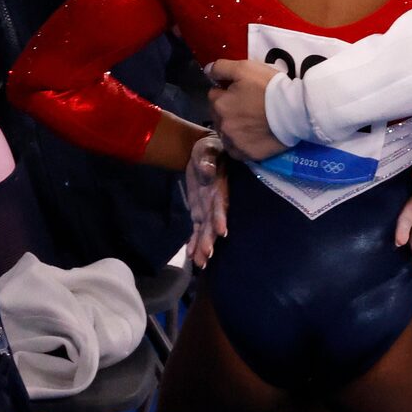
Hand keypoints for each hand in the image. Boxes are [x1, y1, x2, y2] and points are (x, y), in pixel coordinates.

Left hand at [183, 132, 228, 266]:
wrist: (205, 153)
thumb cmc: (209, 148)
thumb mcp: (207, 149)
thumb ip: (207, 160)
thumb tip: (206, 171)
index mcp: (220, 187)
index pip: (221, 203)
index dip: (220, 216)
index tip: (221, 231)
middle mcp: (216, 201)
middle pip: (213, 223)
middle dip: (210, 239)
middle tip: (207, 256)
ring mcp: (208, 208)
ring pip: (205, 230)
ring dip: (203, 246)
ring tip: (200, 264)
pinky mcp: (199, 211)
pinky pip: (197, 228)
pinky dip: (193, 241)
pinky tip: (191, 256)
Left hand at [207, 59, 285, 160]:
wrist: (295, 111)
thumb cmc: (269, 87)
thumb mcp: (245, 68)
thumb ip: (221, 67)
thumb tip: (206, 71)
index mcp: (219, 103)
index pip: (214, 95)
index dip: (226, 91)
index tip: (241, 91)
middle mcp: (222, 125)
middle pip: (218, 115)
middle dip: (227, 109)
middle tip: (248, 106)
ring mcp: (233, 141)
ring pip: (226, 133)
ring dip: (233, 127)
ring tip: (251, 123)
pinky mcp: (246, 154)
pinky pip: (236, 150)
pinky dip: (241, 143)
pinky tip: (252, 137)